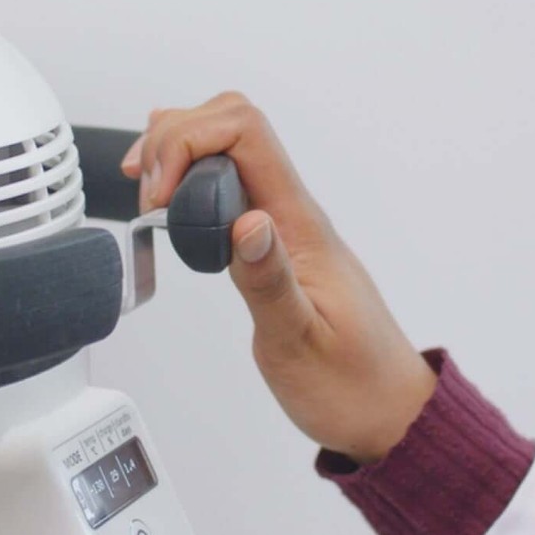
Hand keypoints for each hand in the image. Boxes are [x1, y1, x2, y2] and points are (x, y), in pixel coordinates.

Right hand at [121, 92, 435, 463]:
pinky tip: (170, 204)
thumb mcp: (301, 343)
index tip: (159, 195)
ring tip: (149, 194)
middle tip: (147, 193)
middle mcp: (293, 214)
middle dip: (175, 137)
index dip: (189, 141)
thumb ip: (269, 282)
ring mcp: (283, 225)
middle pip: (233, 122)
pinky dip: (191, 180)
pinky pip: (231, 187)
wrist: (387, 411)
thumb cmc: (350, 385)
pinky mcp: (272, 244)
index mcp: (302, 227)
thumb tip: (247, 222)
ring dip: (180, 152)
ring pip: (230, 148)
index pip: (247, 133)